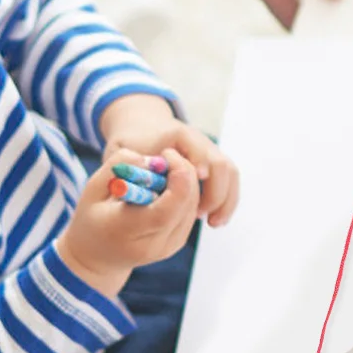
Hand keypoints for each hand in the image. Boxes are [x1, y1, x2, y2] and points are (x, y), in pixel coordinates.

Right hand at [58, 145, 198, 296]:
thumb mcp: (92, 189)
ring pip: (192, 204)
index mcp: (126, 232)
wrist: (97, 258)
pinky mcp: (178, 243)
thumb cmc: (92, 217)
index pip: (165, 210)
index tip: (166, 154)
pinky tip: (166, 185)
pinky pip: (191, 209)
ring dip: (185, 180)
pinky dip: (185, 192)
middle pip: (186, 203)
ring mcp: (168, 247)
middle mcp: (152, 245)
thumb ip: (117, 167)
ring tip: (161, 172)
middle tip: (166, 155)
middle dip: (183, 171)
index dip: (177, 177)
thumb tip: (151, 159)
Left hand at [100, 95, 239, 227]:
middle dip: (214, 192)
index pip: (196, 147)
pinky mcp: (213, 163)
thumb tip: (142, 182)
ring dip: (224, 199)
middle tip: (199, 215)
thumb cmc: (131, 144)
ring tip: (212, 223)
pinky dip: (226, 201)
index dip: (198, 164)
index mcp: (177, 134)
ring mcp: (209, 150)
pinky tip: (214, 220)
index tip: (197, 182)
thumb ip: (127, 164)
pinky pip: (229, 180)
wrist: (144, 129)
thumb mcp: (122, 151)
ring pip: (229, 173)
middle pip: (219, 163)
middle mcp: (199, 140)